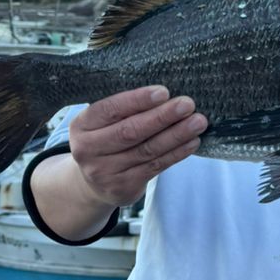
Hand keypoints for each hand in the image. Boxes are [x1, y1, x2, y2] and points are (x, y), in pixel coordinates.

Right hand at [69, 86, 207, 207]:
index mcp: (81, 126)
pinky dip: (177, 153)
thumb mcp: (102, 123)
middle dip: (162, 117)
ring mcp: (104, 172)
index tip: (163, 92)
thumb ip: (124, 110)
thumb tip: (166, 95)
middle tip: (187, 104)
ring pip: (147, 150)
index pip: (110, 110)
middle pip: (130, 131)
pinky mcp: (123, 188)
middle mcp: (88, 150)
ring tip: (198, 122)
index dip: (137, 101)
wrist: (92, 183)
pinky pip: (155, 167)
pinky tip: (192, 142)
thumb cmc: (105, 140)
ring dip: (176, 135)